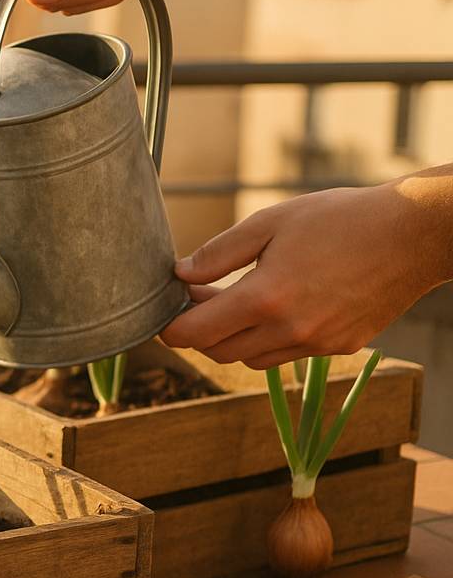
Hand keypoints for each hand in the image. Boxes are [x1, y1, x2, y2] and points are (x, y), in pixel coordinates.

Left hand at [160, 179, 452, 367]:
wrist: (412, 234)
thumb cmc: (340, 219)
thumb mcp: (270, 222)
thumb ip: (219, 253)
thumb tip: (181, 275)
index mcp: (266, 298)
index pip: (196, 333)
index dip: (171, 329)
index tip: (165, 316)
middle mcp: (290, 329)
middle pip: (220, 352)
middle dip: (201, 331)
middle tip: (201, 298)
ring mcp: (318, 343)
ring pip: (253, 358)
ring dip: (236, 337)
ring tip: (239, 300)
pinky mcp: (340, 347)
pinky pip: (289, 354)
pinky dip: (272, 338)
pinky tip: (281, 306)